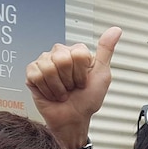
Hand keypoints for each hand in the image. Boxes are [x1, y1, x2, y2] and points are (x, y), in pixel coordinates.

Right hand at [25, 26, 121, 147]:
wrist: (73, 118)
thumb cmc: (88, 99)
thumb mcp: (102, 75)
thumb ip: (106, 51)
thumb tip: (115, 30)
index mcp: (76, 52)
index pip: (78, 53)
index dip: (82, 73)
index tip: (84, 81)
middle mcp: (59, 54)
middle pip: (62, 59)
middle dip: (70, 80)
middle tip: (72, 87)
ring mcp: (44, 62)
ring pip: (49, 68)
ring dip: (58, 87)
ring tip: (62, 91)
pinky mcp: (32, 73)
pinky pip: (36, 75)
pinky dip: (47, 90)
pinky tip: (51, 93)